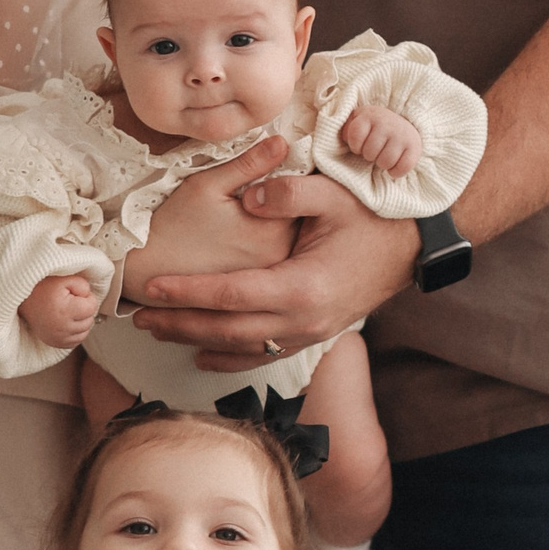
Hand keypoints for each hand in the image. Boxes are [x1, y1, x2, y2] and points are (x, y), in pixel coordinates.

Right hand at [19, 273, 99, 349]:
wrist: (22, 299)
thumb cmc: (43, 287)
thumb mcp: (64, 279)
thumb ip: (83, 285)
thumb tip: (90, 296)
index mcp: (65, 311)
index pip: (92, 307)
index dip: (87, 297)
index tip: (75, 293)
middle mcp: (61, 327)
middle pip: (89, 321)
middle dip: (84, 310)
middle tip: (71, 302)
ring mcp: (57, 338)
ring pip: (84, 333)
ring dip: (81, 322)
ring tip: (69, 311)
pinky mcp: (54, 343)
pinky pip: (75, 342)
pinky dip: (75, 333)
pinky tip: (68, 322)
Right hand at [119, 133, 296, 304]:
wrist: (147, 273)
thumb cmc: (173, 225)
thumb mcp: (207, 185)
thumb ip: (249, 163)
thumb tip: (282, 143)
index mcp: (272, 230)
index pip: (301, 195)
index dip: (289, 177)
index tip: (275, 167)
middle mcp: (280, 258)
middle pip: (300, 219)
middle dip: (288, 202)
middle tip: (263, 190)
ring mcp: (270, 278)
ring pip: (290, 241)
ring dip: (280, 224)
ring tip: (248, 215)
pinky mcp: (258, 290)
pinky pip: (275, 261)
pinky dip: (268, 247)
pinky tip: (242, 238)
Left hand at [135, 174, 417, 369]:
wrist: (410, 251)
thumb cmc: (371, 219)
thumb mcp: (333, 194)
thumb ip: (288, 192)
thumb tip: (250, 196)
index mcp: (302, 287)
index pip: (231, 294)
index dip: (188, 293)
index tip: (152, 287)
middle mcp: (302, 320)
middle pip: (226, 331)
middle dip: (179, 324)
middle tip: (138, 317)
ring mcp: (308, 334)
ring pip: (240, 348)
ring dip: (196, 342)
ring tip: (158, 331)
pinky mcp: (312, 336)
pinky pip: (262, 355)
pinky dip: (229, 358)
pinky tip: (203, 354)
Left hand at [337, 104, 423, 176]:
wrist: (403, 125)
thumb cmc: (373, 127)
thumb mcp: (356, 120)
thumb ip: (344, 127)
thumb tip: (342, 139)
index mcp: (370, 115)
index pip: (355, 136)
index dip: (355, 146)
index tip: (359, 145)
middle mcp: (387, 122)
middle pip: (369, 153)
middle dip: (369, 155)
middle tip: (374, 150)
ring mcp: (402, 135)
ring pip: (385, 162)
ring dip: (381, 164)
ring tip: (382, 156)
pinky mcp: (415, 148)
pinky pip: (402, 168)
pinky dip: (395, 171)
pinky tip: (393, 165)